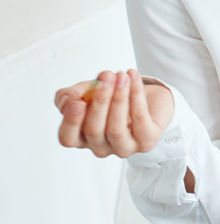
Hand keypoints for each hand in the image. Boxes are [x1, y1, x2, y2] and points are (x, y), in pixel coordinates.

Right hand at [54, 69, 174, 158]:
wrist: (148, 96)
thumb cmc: (112, 97)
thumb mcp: (86, 90)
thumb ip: (69, 95)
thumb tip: (67, 102)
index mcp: (82, 138)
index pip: (68, 138)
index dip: (71, 122)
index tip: (77, 102)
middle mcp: (101, 147)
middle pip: (93, 130)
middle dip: (100, 101)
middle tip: (107, 77)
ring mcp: (124, 147)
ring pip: (116, 129)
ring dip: (119, 98)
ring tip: (122, 76)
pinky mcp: (146, 142)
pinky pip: (140, 119)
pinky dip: (136, 95)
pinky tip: (134, 78)